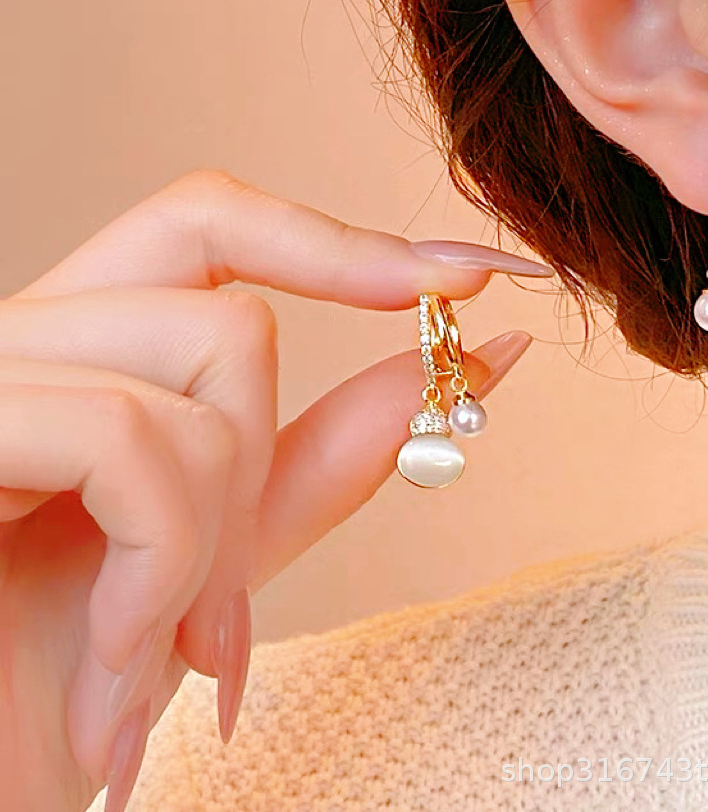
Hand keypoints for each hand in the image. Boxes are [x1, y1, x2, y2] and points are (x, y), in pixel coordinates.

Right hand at [0, 169, 548, 811]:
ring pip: (211, 349)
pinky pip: (132, 435)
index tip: (466, 274)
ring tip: (155, 651)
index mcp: (88, 352)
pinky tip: (115, 653)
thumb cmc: (70, 681)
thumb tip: (468, 368)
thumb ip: (330, 452)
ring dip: (217, 533)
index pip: (213, 223)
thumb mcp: (224, 550)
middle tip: (234, 587)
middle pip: (225, 276)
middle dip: (272, 439)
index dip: (340, 240)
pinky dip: (162, 562)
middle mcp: (31, 335)